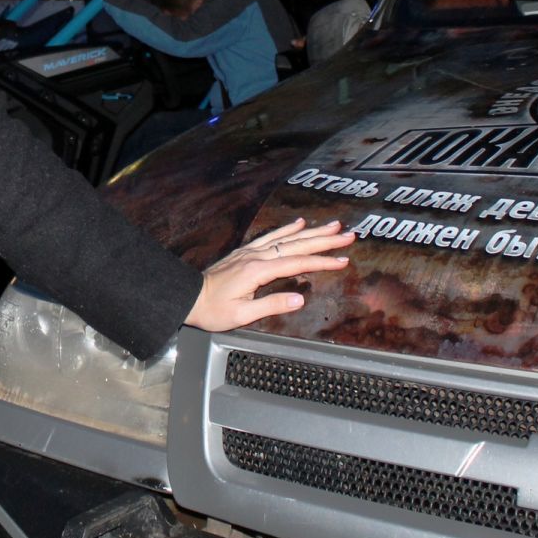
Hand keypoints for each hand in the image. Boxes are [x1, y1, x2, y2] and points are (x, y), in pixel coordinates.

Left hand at [185, 218, 352, 330]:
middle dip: (324, 240)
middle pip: (297, 245)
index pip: (297, 263)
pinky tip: (298, 223)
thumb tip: (300, 300)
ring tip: (332, 225)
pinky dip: (286, 229)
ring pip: (287, 238)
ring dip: (311, 231)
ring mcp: (251, 252)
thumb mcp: (242, 315)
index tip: (343, 260)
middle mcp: (257, 256)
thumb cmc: (213, 310)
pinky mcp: (246, 252)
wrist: (189, 297)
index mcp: (258, 271)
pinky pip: (271, 237)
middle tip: (348, 235)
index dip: (322, 261)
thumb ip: (271, 305)